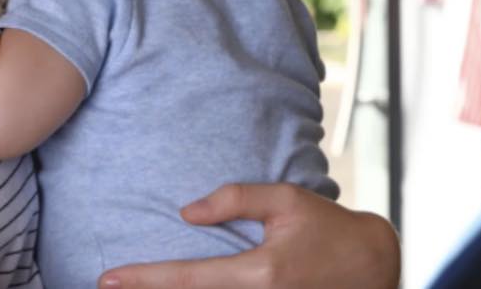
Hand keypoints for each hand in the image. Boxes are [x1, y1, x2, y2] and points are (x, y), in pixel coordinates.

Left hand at [97, 183, 399, 288]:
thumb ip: (235, 200)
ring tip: (136, 288)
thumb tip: (186, 213)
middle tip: (109, 288)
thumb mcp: (286, 200)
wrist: (373, 266)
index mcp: (259, 273)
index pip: (188, 279)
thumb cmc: (328, 228)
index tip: (108, 278)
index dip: (145, 280)